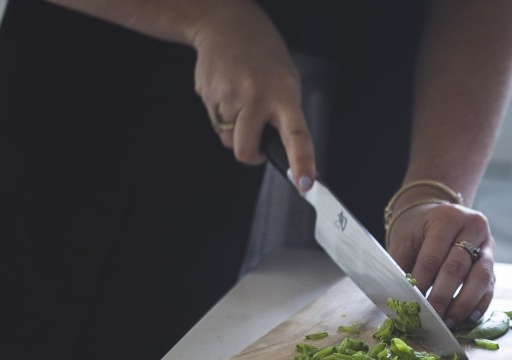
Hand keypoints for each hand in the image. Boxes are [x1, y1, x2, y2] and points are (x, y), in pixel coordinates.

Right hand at [190, 1, 314, 189]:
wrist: (225, 23)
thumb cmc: (263, 55)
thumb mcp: (287, 79)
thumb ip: (285, 114)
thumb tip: (284, 152)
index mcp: (283, 93)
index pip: (296, 135)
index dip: (301, 162)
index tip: (304, 184)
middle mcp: (255, 96)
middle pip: (245, 150)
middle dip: (249, 156)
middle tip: (257, 148)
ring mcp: (228, 96)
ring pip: (227, 139)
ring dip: (234, 132)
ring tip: (241, 103)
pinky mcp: (206, 94)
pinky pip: (214, 122)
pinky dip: (221, 116)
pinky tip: (227, 92)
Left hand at [387, 202, 495, 326]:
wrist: (438, 214)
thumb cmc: (418, 229)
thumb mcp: (405, 240)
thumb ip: (402, 267)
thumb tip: (399, 299)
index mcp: (447, 218)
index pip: (433, 256)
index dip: (422, 282)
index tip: (412, 303)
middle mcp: (473, 227)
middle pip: (458, 267)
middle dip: (443, 296)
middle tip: (431, 317)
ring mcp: (487, 245)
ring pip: (481, 277)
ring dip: (464, 304)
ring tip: (449, 322)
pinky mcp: (493, 262)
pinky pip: (490, 286)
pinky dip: (479, 304)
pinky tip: (468, 319)